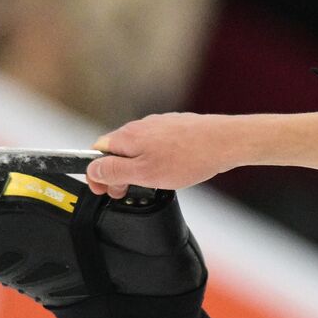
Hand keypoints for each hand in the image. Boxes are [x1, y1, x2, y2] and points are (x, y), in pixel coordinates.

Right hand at [87, 112, 238, 198]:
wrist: (225, 142)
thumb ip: (114, 171)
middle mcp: (141, 126)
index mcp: (127, 136)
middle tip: (125, 192)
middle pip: (117, 151)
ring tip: (150, 183)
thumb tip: (92, 170)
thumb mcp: (144, 173)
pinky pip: (157, 145)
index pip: (97, 153)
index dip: (97, 174)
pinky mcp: (177, 128)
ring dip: (137, 167)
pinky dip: (156, 160)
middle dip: (118, 173)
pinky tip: (169, 171)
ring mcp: (160, 125)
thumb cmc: (188, 158)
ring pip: (138, 148)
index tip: (103, 190)